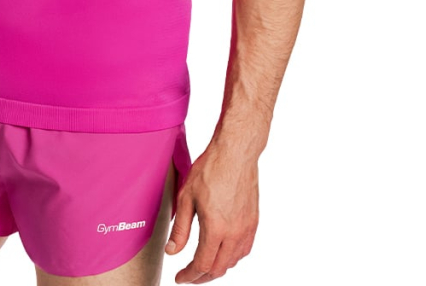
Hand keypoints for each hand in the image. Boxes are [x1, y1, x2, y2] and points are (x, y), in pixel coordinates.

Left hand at [165, 138, 259, 281]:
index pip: (202, 265)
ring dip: (217, 268)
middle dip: (201, 277)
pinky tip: (223, 252)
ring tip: (203, 264)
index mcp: (216, 229)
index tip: (179, 278)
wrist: (236, 152)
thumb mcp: (187, 197)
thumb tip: (172, 251)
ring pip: (233, 262)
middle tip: (189, 276)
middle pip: (218, 269)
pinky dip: (232, 257)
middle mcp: (234, 233)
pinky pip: (244, 250)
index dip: (189, 276)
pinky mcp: (253, 221)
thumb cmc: (210, 169)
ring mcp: (247, 228)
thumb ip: (180, 229)